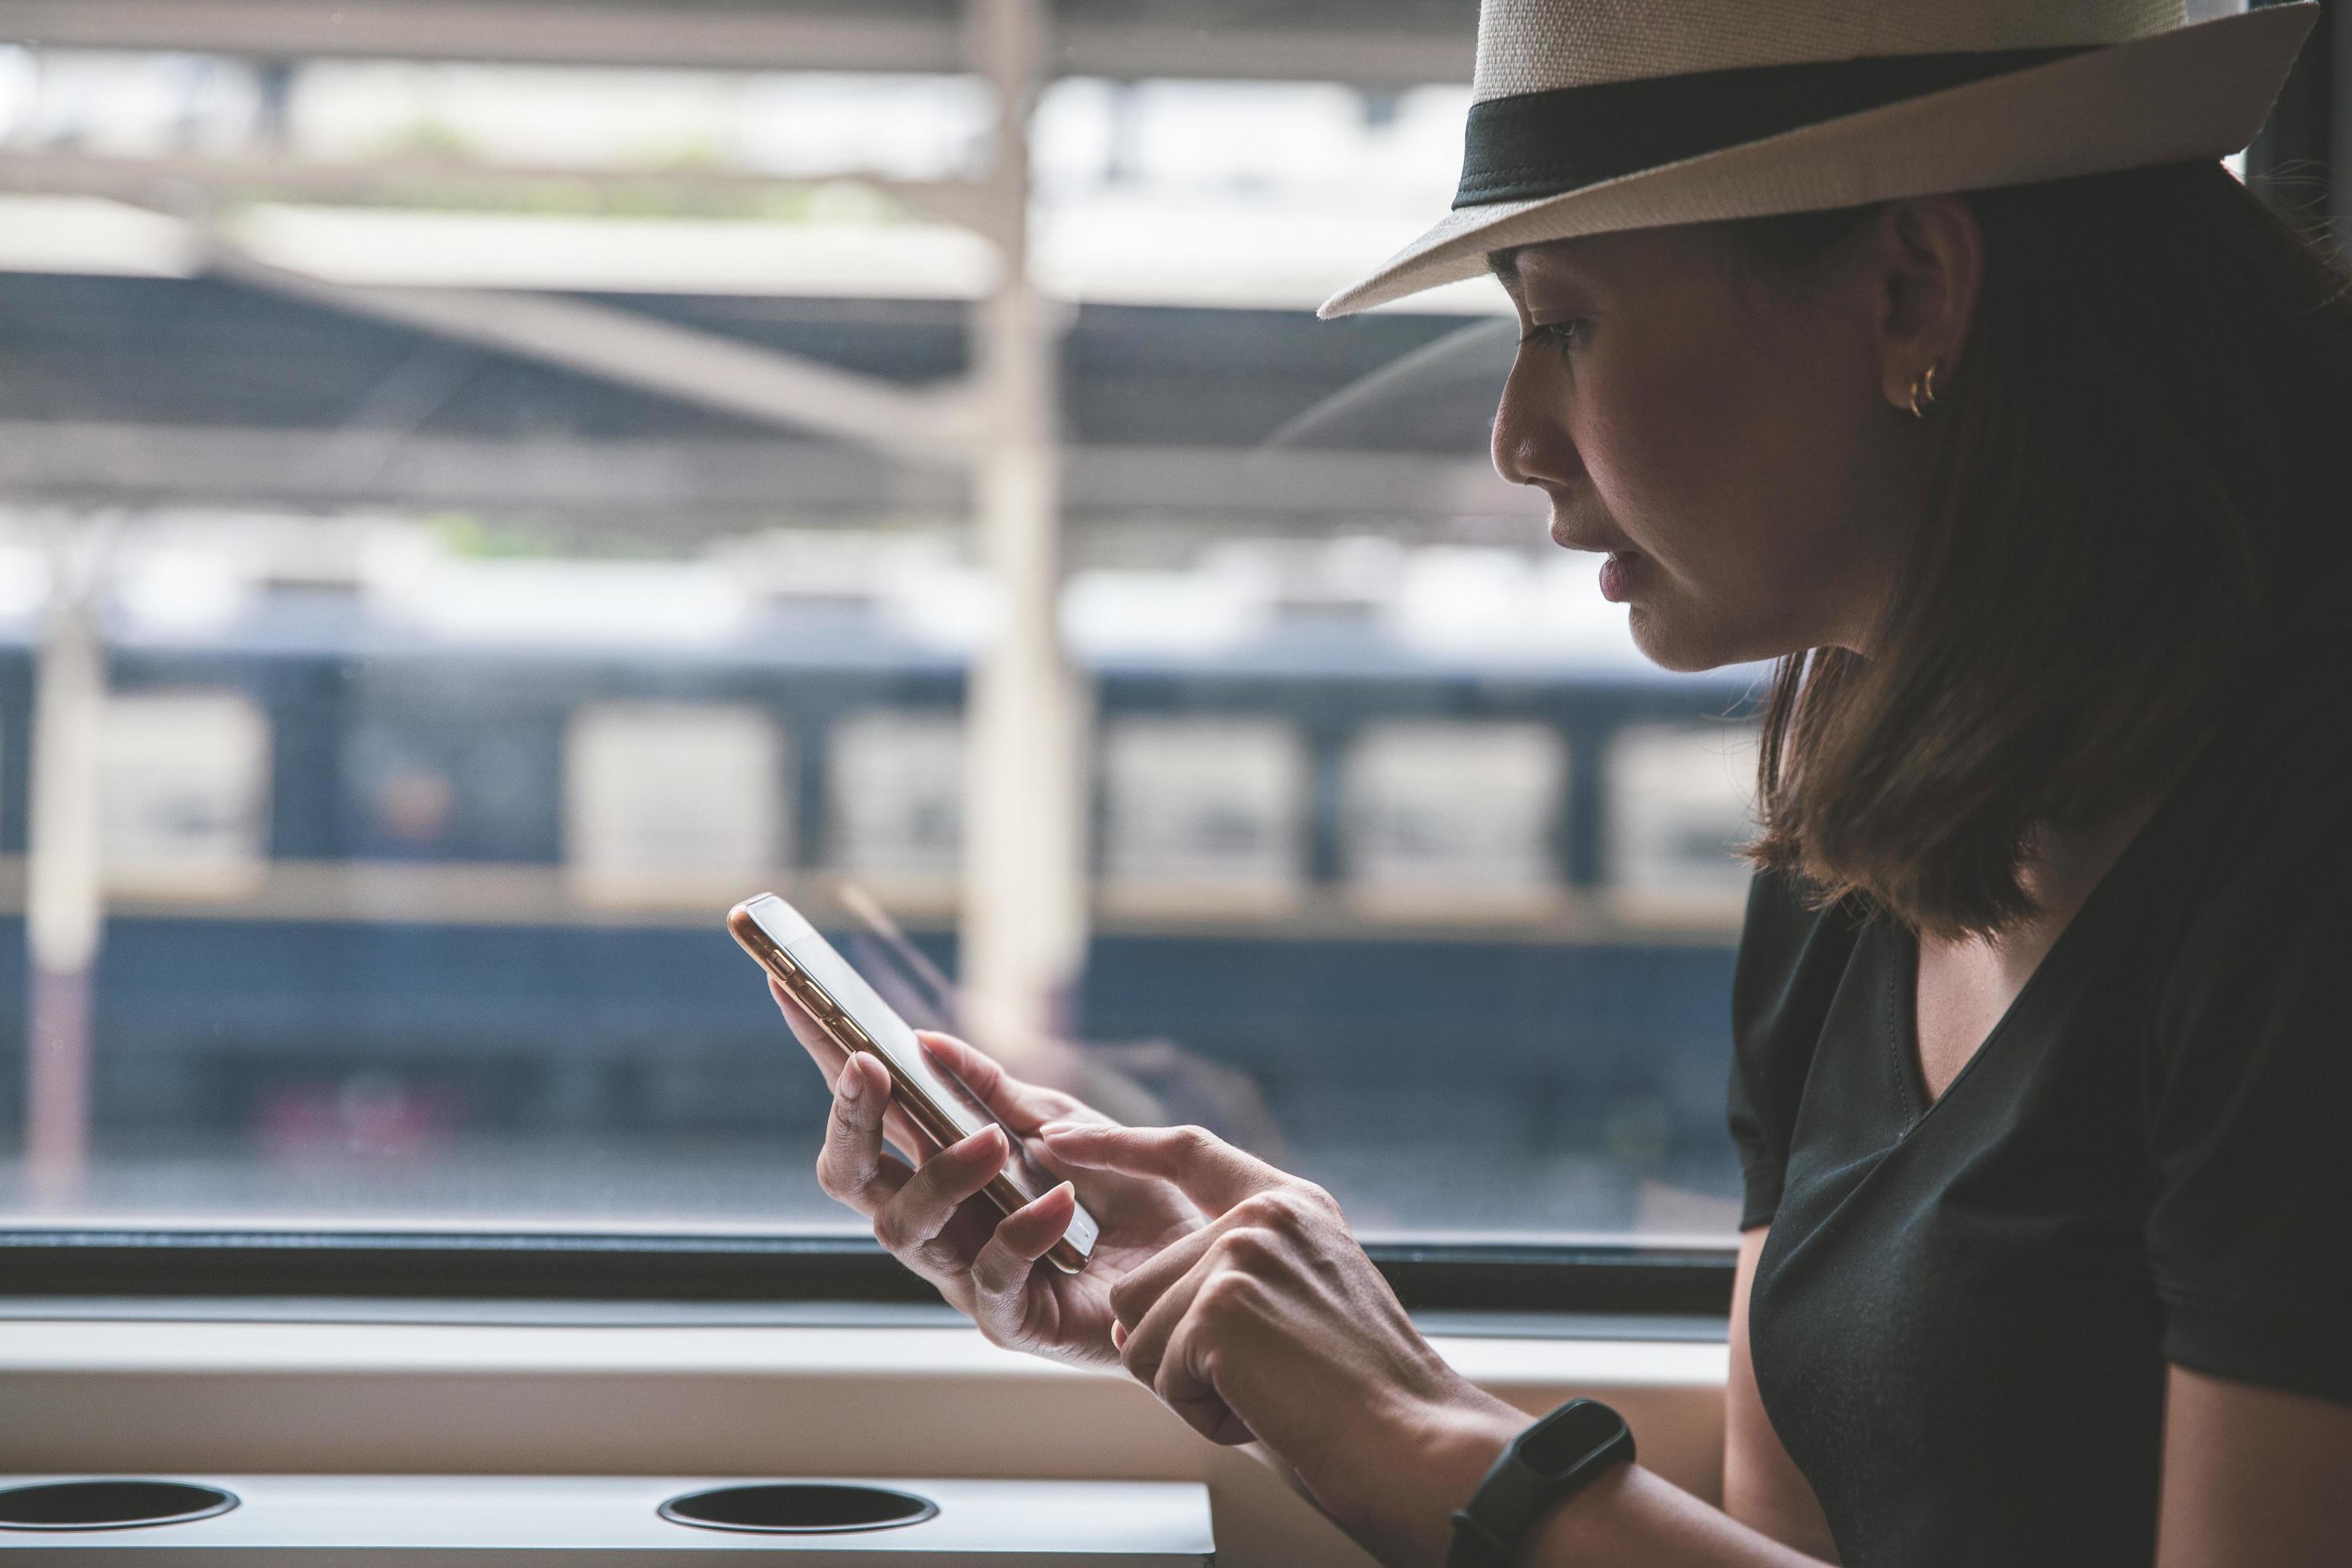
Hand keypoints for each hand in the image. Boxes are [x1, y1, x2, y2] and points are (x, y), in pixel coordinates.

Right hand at [769, 979, 1205, 1367]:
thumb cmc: (1122, 1194)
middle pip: (849, 1175)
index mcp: (939, 1162)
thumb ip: (995, 1090)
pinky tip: (1057, 1203)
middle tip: (871, 1068)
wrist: (1198, 1267)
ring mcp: (962, 1273)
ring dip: (943, 1174)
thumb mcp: (1063, 1122)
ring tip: (995, 1143)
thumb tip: (925, 1041)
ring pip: (902, 1229)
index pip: (866, 1105)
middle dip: (848, 1119)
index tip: (789, 986)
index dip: (823, 1051)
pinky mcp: (1007, 1320)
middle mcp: (935, 1218)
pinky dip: (1021, 1232)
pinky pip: (989, 1278)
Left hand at [1038, 1120, 1526, 1564]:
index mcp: (1290, 1203)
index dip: (1116, 1144)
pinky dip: (1200, 1411)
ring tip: (1266, 1392)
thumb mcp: (1303, 1299)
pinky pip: (1157, 1373)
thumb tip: (1132, 1317)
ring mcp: (1238, 1255)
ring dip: (1187, 1384)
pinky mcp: (1219, 1307)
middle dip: (1176, 1351)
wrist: (1413, 1440)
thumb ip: (1229, 1276)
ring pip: (1139, 1330)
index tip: (1060, 1137)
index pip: (1186, 1151)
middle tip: (1260, 1379)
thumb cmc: (1362, 1394)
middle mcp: (1262, 1215)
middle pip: (1142, 1281)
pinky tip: (1262, 1407)